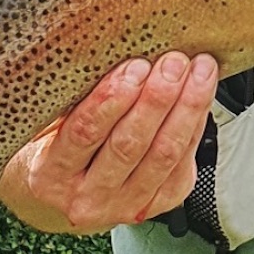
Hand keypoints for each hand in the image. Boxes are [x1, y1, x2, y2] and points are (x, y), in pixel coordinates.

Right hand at [2, 51, 218, 234]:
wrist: (71, 190)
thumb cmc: (59, 142)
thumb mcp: (50, 121)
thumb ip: (75, 96)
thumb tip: (114, 47)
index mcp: (50, 174)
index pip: (83, 133)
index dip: (111, 98)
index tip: (134, 65)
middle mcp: (86, 199)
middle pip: (128, 145)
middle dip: (156, 98)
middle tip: (173, 61)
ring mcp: (125, 206)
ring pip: (163, 154)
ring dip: (186, 107)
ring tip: (198, 70)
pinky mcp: (159, 204)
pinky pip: (183, 161)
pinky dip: (196, 122)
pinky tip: (203, 92)